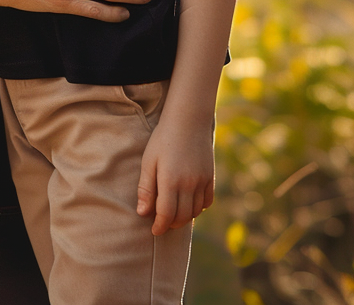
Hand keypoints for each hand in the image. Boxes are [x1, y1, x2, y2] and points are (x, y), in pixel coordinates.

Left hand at [136, 117, 213, 234]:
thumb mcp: (149, 161)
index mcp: (170, 181)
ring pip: (195, 211)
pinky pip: (207, 201)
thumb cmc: (163, 139)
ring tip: (174, 215)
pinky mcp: (210, 177)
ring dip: (184, 217)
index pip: (166, 214)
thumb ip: (146, 188)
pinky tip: (189, 204)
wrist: (188, 121)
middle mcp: (189, 184)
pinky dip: (198, 208)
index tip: (154, 230)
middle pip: (182, 216)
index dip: (160, 226)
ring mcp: (202, 181)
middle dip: (171, 224)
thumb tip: (143, 212)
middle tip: (162, 224)